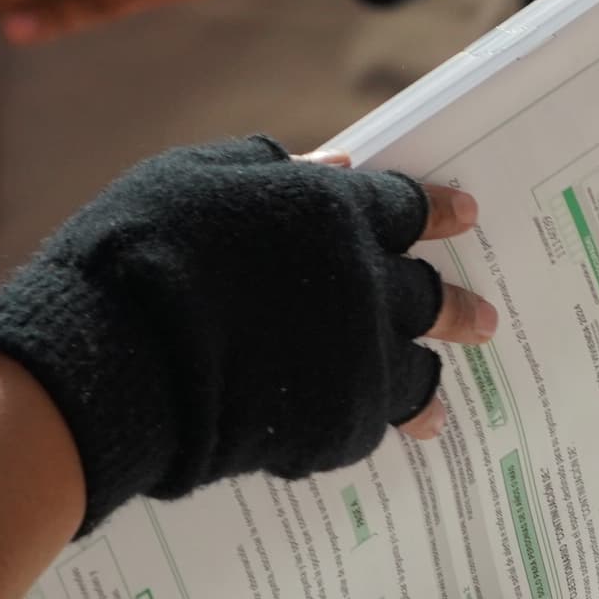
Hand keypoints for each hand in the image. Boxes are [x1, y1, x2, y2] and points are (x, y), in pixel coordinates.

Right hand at [0, 141, 491, 525]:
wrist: (114, 360)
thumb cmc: (137, 253)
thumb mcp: (193, 178)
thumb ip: (269, 170)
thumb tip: (331, 163)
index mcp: (333, 212)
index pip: (406, 205)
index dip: (435, 209)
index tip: (465, 214)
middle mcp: (363, 284)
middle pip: (427, 293)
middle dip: (455, 305)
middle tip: (483, 319)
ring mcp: (358, 359)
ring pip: (415, 370)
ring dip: (430, 379)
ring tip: (442, 403)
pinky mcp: (339, 425)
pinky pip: (369, 425)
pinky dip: (372, 427)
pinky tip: (377, 436)